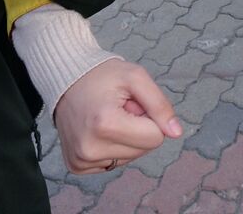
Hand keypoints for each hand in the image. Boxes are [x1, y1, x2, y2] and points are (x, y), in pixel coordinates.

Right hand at [54, 58, 181, 173]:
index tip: (129, 103)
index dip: (149, 117)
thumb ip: (160, 105)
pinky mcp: (76, 166)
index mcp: (105, 125)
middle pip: (143, 150)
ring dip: (124, 137)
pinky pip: (112, 163)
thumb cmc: (103, 76)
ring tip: (107, 116)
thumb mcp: (136, 77)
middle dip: (137, 127)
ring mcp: (81, 160)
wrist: (66, 79)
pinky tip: (98, 128)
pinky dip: (110, 146)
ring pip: (129, 158)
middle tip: (117, 108)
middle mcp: (90, 149)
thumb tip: (176, 133)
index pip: (155, 138)